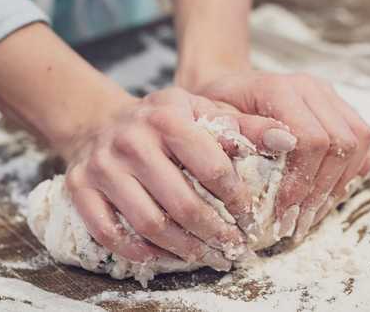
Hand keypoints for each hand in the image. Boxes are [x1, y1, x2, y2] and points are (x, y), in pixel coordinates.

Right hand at [63, 87, 295, 268]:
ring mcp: (103, 166)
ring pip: (149, 224)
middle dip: (215, 234)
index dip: (237, 200)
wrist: (101, 122)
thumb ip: (245, 126)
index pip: (213, 167)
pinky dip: (141, 253)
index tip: (251, 219)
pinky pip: (111, 234)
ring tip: (208, 257)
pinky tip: (165, 257)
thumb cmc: (162, 121)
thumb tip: (288, 140)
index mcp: (167, 116)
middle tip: (235, 249)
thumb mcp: (202, 111)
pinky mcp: (80, 188)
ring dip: (184, 250)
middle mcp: (131, 139)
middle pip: (182, 203)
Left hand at [186, 71, 369, 241]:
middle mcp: (311, 88)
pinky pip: (362, 143)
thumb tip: (281, 145)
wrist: (229, 88)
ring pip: (359, 142)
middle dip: (321, 191)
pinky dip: (349, 173)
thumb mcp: (215, 120)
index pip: (311, 139)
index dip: (301, 181)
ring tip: (311, 216)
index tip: (282, 212)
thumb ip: (244, 131)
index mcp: (280, 88)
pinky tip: (323, 197)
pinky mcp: (339, 108)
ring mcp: (329, 96)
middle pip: (341, 143)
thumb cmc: (217, 108)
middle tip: (298, 223)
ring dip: (338, 186)